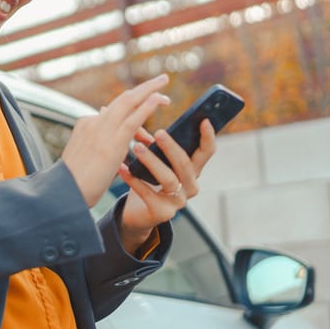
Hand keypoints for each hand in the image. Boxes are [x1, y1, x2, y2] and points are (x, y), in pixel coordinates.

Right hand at [61, 74, 171, 208]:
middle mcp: (93, 122)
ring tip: (165, 86)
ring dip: (149, 90)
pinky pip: (133, 119)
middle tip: (161, 80)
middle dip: (144, 88)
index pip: (113, 110)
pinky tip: (159, 99)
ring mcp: (101, 130)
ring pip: (128, 102)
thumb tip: (109, 146)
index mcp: (85, 125)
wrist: (65, 192)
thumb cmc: (74, 182)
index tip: (146, 102)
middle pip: (122, 99)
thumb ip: (97, 145)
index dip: (133, 105)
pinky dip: (147, 106)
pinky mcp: (112, 142)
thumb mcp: (84, 157)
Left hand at [115, 117, 217, 249]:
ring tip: (136, 147)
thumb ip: (153, 142)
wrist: (138, 213)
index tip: (204, 120)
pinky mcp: (162, 213)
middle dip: (172, 148)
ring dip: (152, 162)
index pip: (207, 152)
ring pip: (168, 179)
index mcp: (192, 170)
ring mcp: (178, 202)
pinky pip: (147, 194)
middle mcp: (190, 186)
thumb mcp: (155, 160)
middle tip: (159, 133)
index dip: (208, 136)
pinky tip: (122, 168)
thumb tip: (139, 115)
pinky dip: (133, 179)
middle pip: (186, 165)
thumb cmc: (148, 181)